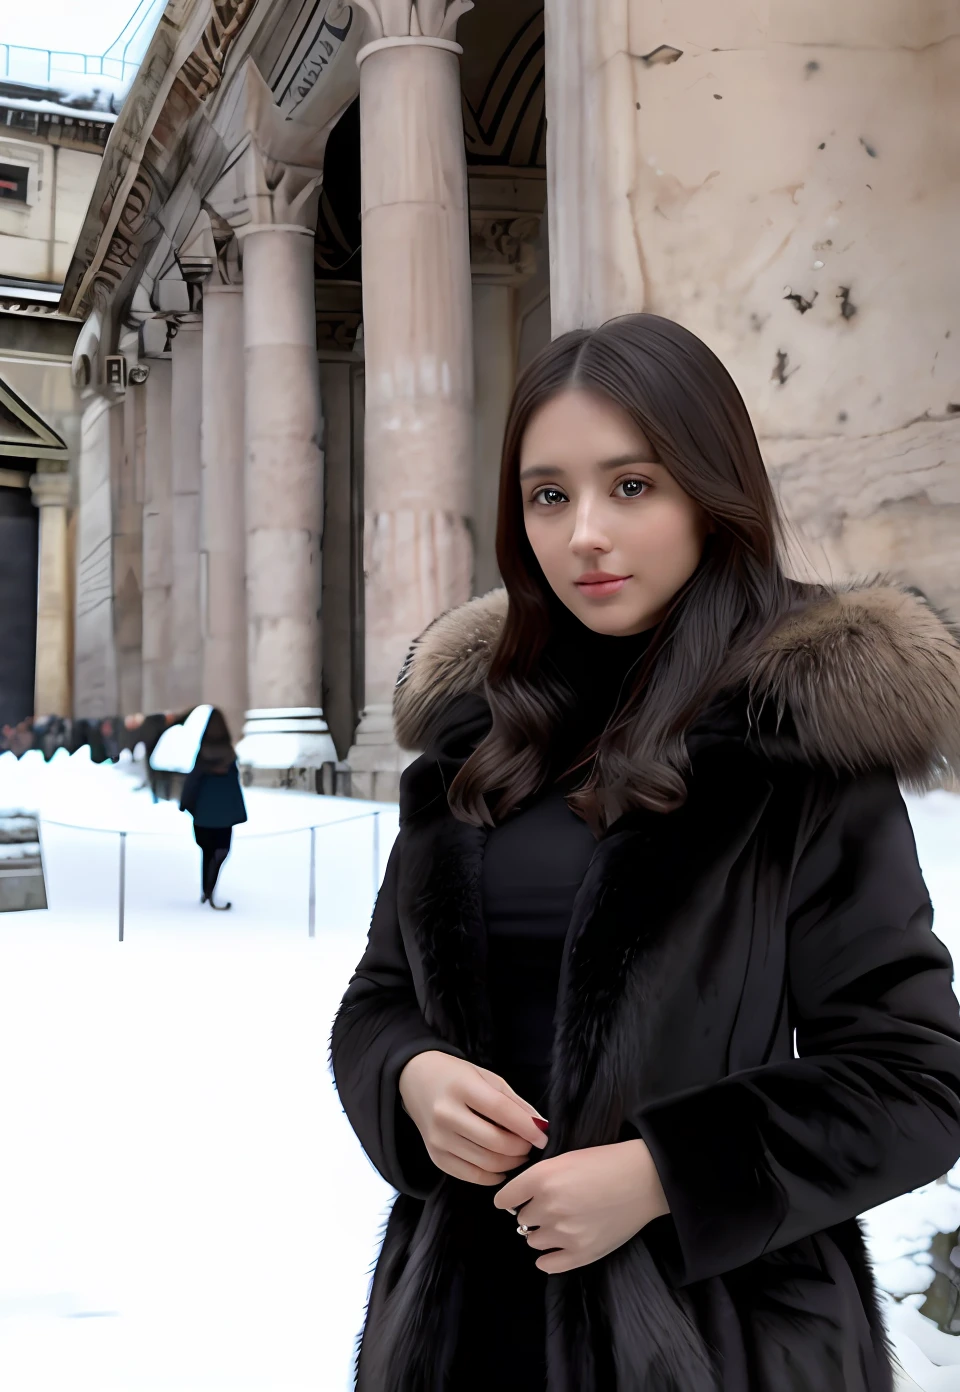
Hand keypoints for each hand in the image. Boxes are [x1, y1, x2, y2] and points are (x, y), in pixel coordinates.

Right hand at [398, 1051, 548, 1185]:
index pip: (501, 1111)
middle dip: (520, 1148)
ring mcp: (438, 1138)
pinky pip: (469, 1175)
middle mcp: (446, 1114)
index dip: (527, 1127)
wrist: (415, 1079)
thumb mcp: (486, 1077)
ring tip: (518, 1154)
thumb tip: (540, 1126)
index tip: (543, 1137)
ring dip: (509, 1164)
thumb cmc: (456, 1075)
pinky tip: (501, 1168)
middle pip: (494, 1142)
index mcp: (462, 1087)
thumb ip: (514, 1102)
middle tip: (530, 1145)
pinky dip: (491, 1176)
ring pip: (485, 1163)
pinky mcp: (434, 1156)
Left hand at [493, 1139, 669, 1272]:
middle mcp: (548, 1206)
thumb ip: (539, 1178)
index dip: (510, 1199)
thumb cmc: (606, 1162)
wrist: (643, 1179)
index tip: (514, 1201)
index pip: (505, 1199)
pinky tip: (557, 1248)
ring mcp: (564, 1233)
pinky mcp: (581, 1253)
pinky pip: (548, 1265)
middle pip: (522, 1220)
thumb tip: (519, 1199)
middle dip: (533, 1213)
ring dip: (543, 1233)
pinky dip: (548, 1258)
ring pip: (533, 1241)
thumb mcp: (565, 1159)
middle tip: (554, 1206)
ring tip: (563, 1223)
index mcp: (542, 1178)